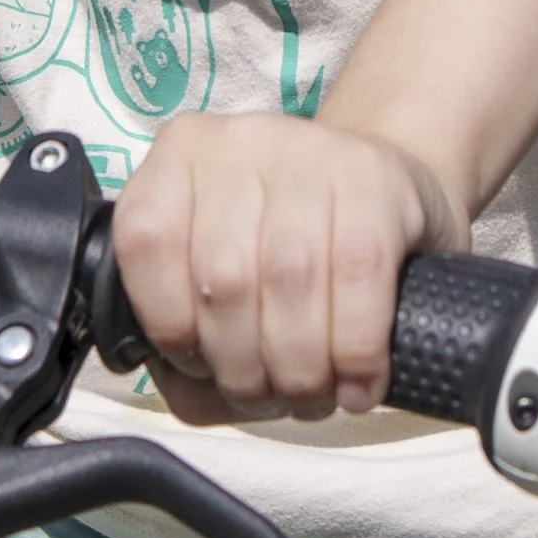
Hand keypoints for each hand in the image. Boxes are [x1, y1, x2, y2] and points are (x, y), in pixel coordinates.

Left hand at [109, 112, 462, 423]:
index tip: (202, 367)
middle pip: (224, 278)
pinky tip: (356, 384)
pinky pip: (358, 275)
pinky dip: (355, 351)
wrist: (390, 197)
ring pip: (289, 279)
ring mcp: (310, 149)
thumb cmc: (291, 252)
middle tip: (271, 397)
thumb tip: (186, 386)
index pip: (146, 243)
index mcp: (180, 156)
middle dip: (245, 368)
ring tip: (310, 398)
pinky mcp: (376, 174)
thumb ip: (184, 336)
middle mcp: (238, 139)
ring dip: (299, 370)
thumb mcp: (222, 278)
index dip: (170, 326)